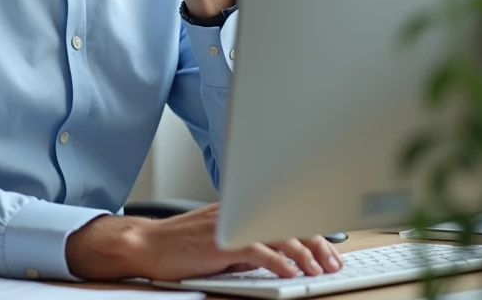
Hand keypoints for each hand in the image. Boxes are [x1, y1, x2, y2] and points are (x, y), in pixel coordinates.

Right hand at [66, 203, 343, 281]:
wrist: (148, 245)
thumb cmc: (180, 246)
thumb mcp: (222, 243)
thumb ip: (248, 245)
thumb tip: (278, 260)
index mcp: (240, 209)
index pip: (283, 216)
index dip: (312, 233)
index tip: (330, 252)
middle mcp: (238, 212)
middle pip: (287, 222)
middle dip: (317, 244)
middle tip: (332, 263)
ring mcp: (230, 225)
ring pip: (277, 234)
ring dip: (304, 254)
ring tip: (318, 270)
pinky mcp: (221, 242)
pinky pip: (258, 250)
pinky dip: (278, 262)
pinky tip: (290, 272)